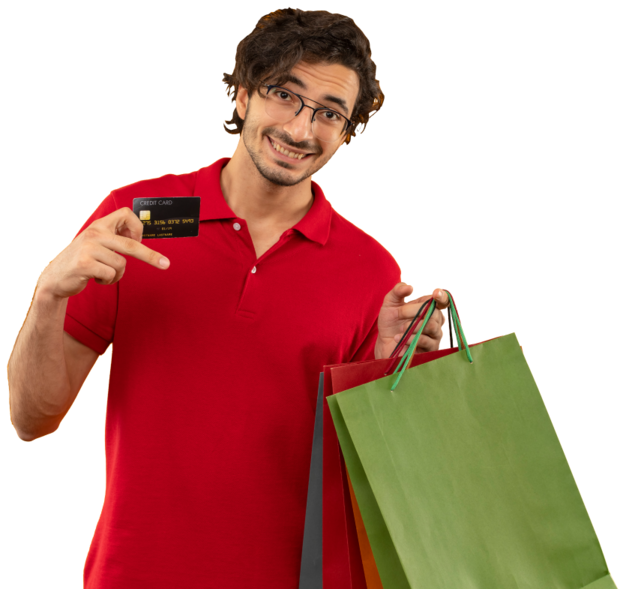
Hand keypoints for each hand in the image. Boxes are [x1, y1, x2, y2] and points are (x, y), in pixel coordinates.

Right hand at [36, 207, 169, 299]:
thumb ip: (113, 239)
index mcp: (99, 225)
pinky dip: (108, 280)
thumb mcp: (96, 244)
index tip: (139, 239)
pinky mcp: (85, 264)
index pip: (125, 213)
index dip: (137, 226)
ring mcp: (88, 247)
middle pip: (131, 243)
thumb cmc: (81, 261)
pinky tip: (96, 278)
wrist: (54, 279)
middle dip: (150, 256)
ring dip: (117, 274)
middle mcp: (94, 233)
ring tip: (103, 273)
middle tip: (166, 264)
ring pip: (121, 264)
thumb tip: (138, 239)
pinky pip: (111, 274)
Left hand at [374, 284, 448, 359]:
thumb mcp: (390, 302)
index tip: (435, 293)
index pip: (443, 300)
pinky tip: (398, 337)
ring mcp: (435, 334)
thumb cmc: (390, 322)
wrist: (384, 343)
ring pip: (431, 326)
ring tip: (400, 328)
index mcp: (428, 306)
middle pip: (434, 312)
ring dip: (412, 326)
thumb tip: (412, 286)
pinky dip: (411, 338)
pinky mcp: (431, 349)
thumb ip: (398, 290)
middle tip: (398, 313)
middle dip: (413, 311)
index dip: (442, 296)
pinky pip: (426, 341)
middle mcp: (435, 319)